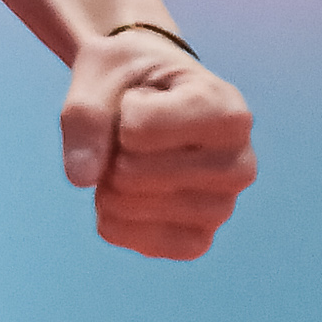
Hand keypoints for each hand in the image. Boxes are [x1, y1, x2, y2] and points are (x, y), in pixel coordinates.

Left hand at [59, 37, 256, 260]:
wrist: (150, 94)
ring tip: (128, 162)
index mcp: (228, 112)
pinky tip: (121, 197)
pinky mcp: (200, 238)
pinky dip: (116, 222)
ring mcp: (223, 207)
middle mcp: (239, 164)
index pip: (138, 131)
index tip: (141, 100)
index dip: (119, 115)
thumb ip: (85, 116)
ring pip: (136, 210)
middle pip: (133, 176)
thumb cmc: (131, 79)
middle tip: (130, 137)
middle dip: (110, 155)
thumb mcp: (100, 77)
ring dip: (109, 188)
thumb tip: (82, 178)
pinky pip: (144, 244)